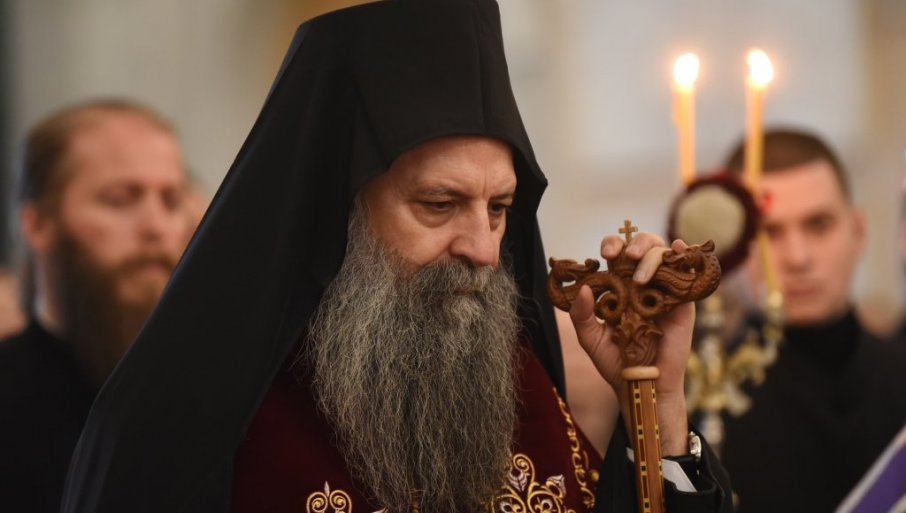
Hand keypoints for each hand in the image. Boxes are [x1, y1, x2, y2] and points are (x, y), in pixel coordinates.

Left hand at [568, 233, 692, 455]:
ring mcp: (664, 291)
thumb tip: (583, 288)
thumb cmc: (615, 362)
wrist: (642, 385)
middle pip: (642, 247)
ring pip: (664, 255)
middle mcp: (642, 283)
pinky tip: (680, 247)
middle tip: (625, 256)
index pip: (617, 255)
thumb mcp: (591, 338)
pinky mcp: (683, 303)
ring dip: (652, 255)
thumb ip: (581, 315)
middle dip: (634, 243)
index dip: (612, 245)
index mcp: (620, 286)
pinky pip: (687, 273)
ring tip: (641, 277)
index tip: (604, 255)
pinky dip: (685, 255)